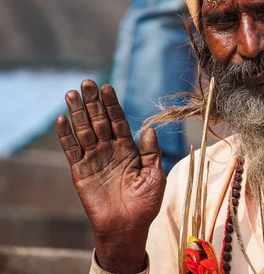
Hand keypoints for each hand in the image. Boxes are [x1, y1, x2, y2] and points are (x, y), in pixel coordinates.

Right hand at [56, 79, 166, 272]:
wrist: (128, 227)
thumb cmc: (145, 203)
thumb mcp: (155, 176)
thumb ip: (151, 153)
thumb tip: (149, 129)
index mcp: (128, 149)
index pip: (118, 121)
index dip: (113, 105)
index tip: (107, 87)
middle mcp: (110, 150)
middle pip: (99, 121)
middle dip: (93, 102)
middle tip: (87, 82)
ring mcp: (94, 160)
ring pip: (84, 131)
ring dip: (77, 113)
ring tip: (71, 94)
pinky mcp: (80, 172)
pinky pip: (72, 151)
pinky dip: (66, 136)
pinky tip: (62, 120)